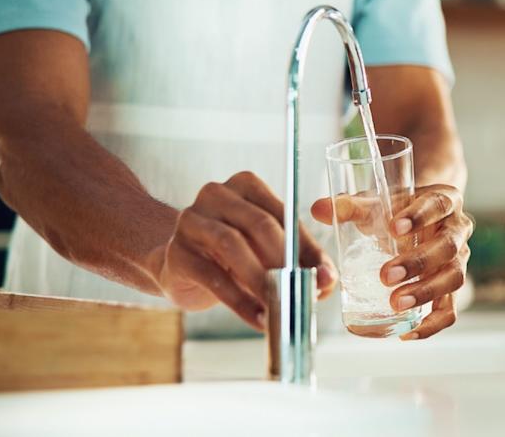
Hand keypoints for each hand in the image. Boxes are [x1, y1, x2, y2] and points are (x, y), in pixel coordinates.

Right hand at [154, 171, 337, 330]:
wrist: (178, 266)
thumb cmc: (231, 255)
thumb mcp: (266, 251)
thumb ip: (299, 262)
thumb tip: (328, 282)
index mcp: (246, 185)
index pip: (284, 214)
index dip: (309, 248)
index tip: (327, 277)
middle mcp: (216, 194)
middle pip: (260, 225)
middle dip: (287, 263)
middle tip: (305, 292)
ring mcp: (191, 221)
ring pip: (233, 246)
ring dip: (262, 281)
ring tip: (281, 307)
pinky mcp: (176, 253)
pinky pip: (213, 278)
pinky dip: (240, 301)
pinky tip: (258, 318)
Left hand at [312, 184, 472, 339]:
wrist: (422, 218)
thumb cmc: (399, 210)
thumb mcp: (377, 202)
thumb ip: (349, 206)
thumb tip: (319, 210)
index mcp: (443, 200)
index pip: (437, 205)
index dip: (419, 217)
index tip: (394, 228)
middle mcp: (457, 230)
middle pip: (447, 247)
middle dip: (418, 263)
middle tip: (386, 276)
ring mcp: (459, 260)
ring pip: (453, 278)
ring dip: (425, 293)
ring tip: (396, 303)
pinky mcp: (452, 287)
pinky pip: (450, 309)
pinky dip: (433, 324)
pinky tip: (409, 331)